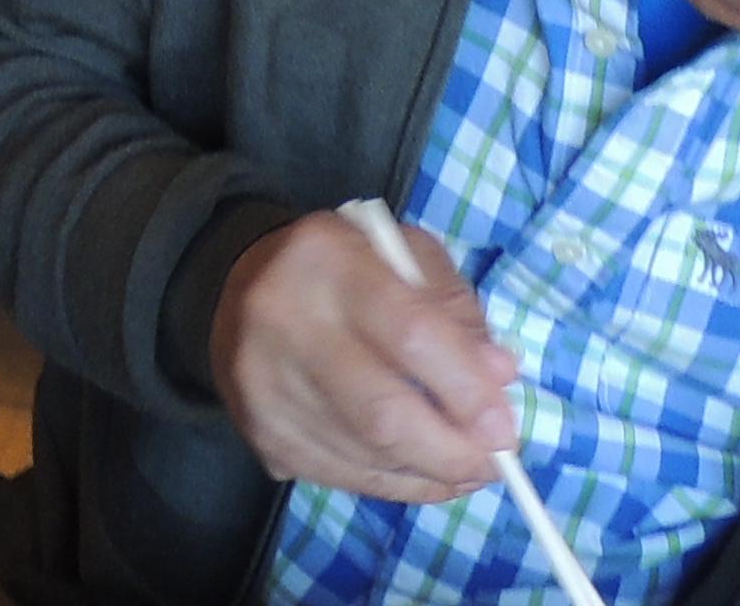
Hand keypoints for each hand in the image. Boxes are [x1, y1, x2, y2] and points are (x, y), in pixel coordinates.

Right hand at [207, 208, 512, 503]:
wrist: (235, 288)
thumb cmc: (341, 268)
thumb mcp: (402, 254)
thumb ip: (453, 308)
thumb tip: (499, 376)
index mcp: (328, 259)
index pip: (409, 334)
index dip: (465, 389)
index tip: (505, 428)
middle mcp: (285, 321)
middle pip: (381, 413)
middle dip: (450, 451)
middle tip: (494, 465)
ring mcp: (265, 385)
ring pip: (363, 455)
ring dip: (428, 474)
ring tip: (467, 471)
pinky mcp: (259, 432)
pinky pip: (339, 477)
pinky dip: (393, 485)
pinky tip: (423, 475)